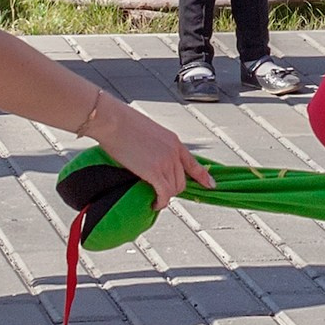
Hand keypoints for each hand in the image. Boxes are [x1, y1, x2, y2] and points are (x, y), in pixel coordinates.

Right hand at [80, 94, 214, 202]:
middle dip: (173, 189)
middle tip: (161, 193)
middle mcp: (174, 152)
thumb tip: (150, 158)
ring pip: (174, 188)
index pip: (193, 163)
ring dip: (166, 195)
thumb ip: (155, 147)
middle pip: (182, 180)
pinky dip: (161, 202)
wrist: (113, 121)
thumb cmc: (123, 123)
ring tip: (155, 197)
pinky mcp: (154, 171)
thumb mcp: (148, 132)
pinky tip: (154, 204)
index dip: (203, 176)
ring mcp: (166, 162)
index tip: (210, 184)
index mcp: (173, 141)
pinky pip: (164, 194)